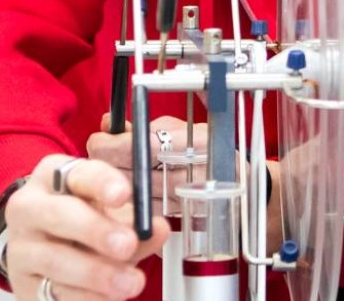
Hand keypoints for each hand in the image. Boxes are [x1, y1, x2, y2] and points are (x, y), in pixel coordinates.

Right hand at [5, 155, 169, 300]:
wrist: (39, 249)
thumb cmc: (79, 219)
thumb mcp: (107, 211)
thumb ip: (135, 222)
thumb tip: (158, 230)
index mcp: (54, 177)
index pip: (78, 173)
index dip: (102, 183)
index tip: (124, 195)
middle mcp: (30, 208)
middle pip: (59, 215)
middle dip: (96, 230)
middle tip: (128, 244)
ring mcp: (21, 248)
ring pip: (55, 260)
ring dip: (97, 273)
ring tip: (130, 282)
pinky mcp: (24, 283)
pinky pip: (54, 293)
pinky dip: (86, 297)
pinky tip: (108, 297)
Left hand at [88, 114, 283, 244]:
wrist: (243, 190)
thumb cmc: (210, 153)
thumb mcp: (182, 128)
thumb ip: (143, 126)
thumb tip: (107, 122)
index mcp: (194, 142)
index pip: (139, 144)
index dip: (109, 143)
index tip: (100, 139)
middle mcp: (191, 172)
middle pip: (128, 172)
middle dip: (105, 165)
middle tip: (102, 158)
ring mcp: (186, 199)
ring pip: (131, 196)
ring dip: (114, 186)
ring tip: (116, 176)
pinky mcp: (180, 221)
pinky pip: (142, 213)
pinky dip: (130, 204)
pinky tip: (130, 195)